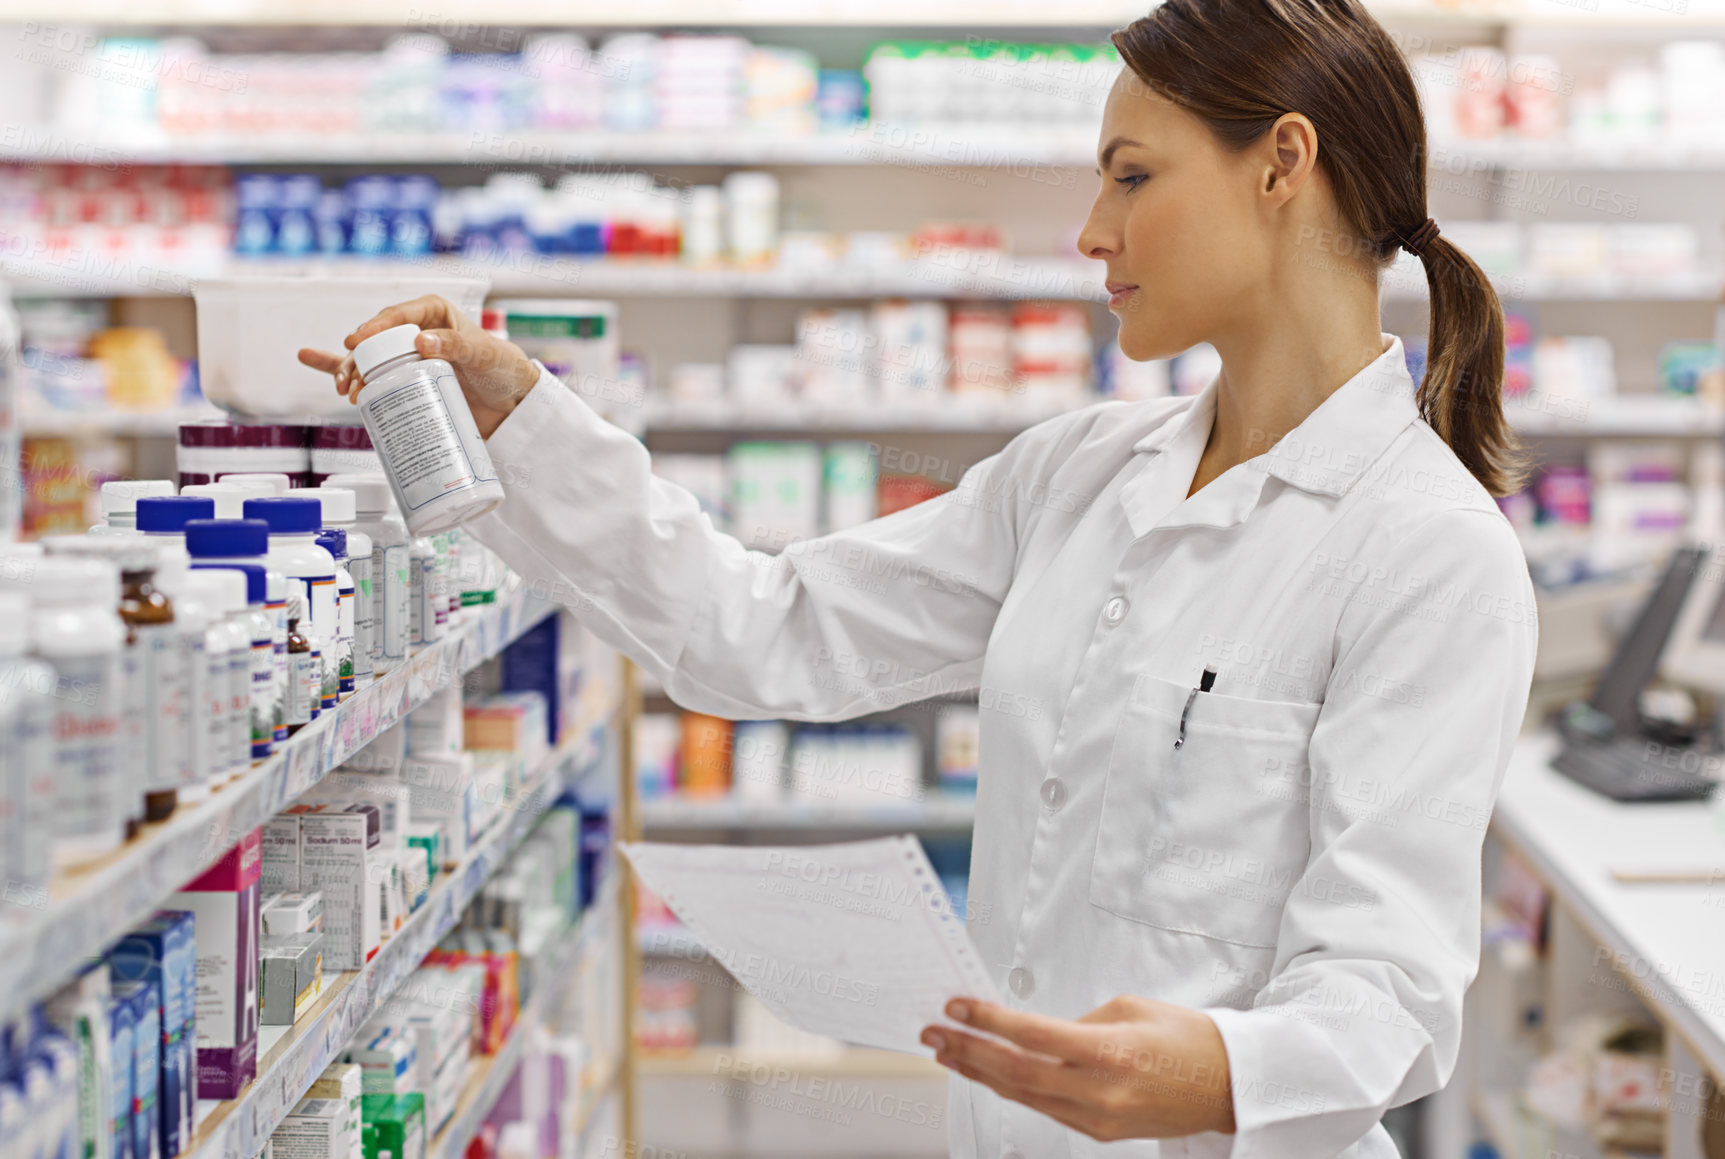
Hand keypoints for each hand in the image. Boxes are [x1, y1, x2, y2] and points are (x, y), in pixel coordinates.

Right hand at [296, 294, 539, 439]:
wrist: (514, 403)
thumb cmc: (504, 369)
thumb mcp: (485, 355)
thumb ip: (457, 345)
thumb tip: (422, 341)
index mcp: (433, 313)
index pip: (397, 315)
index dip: (375, 327)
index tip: (358, 342)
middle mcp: (416, 332)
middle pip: (377, 340)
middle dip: (359, 358)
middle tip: (351, 379)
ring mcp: (408, 357)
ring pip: (369, 358)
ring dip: (350, 371)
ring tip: (345, 389)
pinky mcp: (406, 380)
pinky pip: (368, 371)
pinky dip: (340, 367)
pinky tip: (309, 357)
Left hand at [921, 995, 1234, 1142]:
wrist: (1229, 1086)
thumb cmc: (1187, 1039)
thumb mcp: (1130, 1009)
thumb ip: (1078, 1021)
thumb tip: (1035, 1032)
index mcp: (1111, 1052)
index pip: (1034, 1037)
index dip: (989, 1022)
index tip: (957, 1006)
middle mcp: (1101, 1091)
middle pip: (1017, 1074)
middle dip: (969, 1051)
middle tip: (934, 1032)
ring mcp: (1098, 1118)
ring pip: (1024, 1097)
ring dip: (981, 1073)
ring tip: (948, 1052)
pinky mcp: (1099, 1132)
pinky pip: (1045, 1109)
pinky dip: (1012, 1090)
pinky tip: (989, 1073)